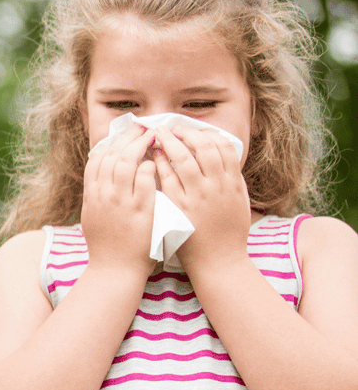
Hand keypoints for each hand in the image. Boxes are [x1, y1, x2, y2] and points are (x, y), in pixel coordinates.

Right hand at [81, 124, 157, 276]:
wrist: (114, 271)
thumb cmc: (107, 245)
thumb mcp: (94, 215)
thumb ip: (98, 193)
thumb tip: (105, 172)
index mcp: (91, 195)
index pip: (97, 159)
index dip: (111, 142)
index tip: (124, 133)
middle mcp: (103, 196)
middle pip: (112, 155)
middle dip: (128, 138)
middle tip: (143, 127)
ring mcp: (120, 203)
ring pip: (126, 163)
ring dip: (140, 147)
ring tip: (153, 138)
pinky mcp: (140, 212)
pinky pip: (145, 181)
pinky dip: (150, 168)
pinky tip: (157, 162)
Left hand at [153, 125, 249, 269]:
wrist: (219, 263)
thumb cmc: (229, 233)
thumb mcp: (238, 201)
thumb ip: (231, 178)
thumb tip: (224, 155)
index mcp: (233, 183)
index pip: (223, 146)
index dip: (206, 133)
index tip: (193, 128)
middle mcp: (217, 187)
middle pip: (203, 147)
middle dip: (186, 132)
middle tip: (171, 127)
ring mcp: (198, 197)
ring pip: (184, 160)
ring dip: (169, 143)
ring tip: (157, 135)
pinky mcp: (179, 208)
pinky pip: (167, 180)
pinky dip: (159, 165)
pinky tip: (151, 157)